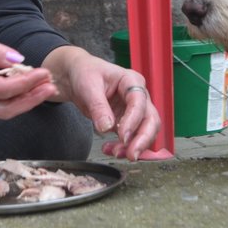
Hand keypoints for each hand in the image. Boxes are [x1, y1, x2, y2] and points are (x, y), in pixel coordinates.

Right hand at [0, 29, 57, 118]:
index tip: (44, 72)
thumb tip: (18, 59)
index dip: (26, 82)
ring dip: (24, 101)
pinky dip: (12, 98)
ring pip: (0, 111)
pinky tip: (24, 87)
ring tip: (42, 88)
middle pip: (5, 109)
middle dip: (31, 99)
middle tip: (50, 86)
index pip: (3, 89)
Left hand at [42, 46, 163, 161]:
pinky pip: (131, 138)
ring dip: (133, 146)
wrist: (77, 77)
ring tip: (114, 152)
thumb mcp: (88, 86)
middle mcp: (138, 96)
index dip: (133, 121)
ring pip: (144, 132)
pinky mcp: (127, 123)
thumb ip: (98, 106)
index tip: (123, 136)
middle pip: (151, 120)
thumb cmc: (85, 73)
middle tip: (131, 154)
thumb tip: (106, 127)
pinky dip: (123, 147)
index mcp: (131, 81)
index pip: (139, 102)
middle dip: (143, 139)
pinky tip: (110, 149)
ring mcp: (134, 111)